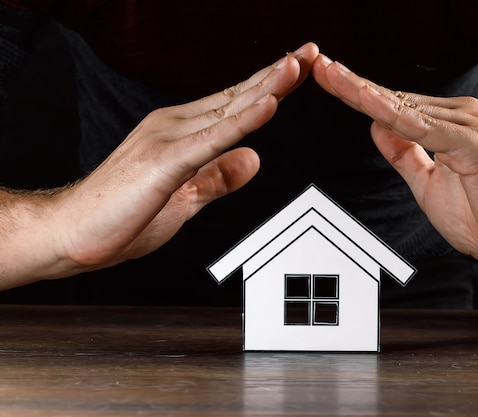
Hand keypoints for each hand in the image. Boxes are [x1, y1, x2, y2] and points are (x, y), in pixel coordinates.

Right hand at [28, 43, 318, 280]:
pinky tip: (267, 105)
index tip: (299, 71)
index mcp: (181, 133)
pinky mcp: (164, 162)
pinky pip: (212, 139)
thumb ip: (219, 177)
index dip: (270, 87)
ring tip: (298, 64)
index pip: (235, 104)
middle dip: (278, 74)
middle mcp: (175, 126)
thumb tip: (255, 159)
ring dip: (268, 86)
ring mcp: (168, 139)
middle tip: (312, 52)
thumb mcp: (187, 197)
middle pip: (238, 96)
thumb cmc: (121, 215)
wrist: (72, 232)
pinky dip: (242, 121)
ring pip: (228, 109)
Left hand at [312, 54, 477, 279]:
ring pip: (403, 107)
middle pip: (393, 99)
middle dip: (352, 84)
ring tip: (332, 75)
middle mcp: (458, 117)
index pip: (392, 105)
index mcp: (446, 124)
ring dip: (364, 91)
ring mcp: (467, 126)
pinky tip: (367, 101)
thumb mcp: (426, 182)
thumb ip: (403, 154)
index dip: (357, 94)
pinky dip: (392, 114)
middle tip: (318, 67)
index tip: (328, 79)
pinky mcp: (473, 143)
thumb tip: (375, 127)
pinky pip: (423, 127)